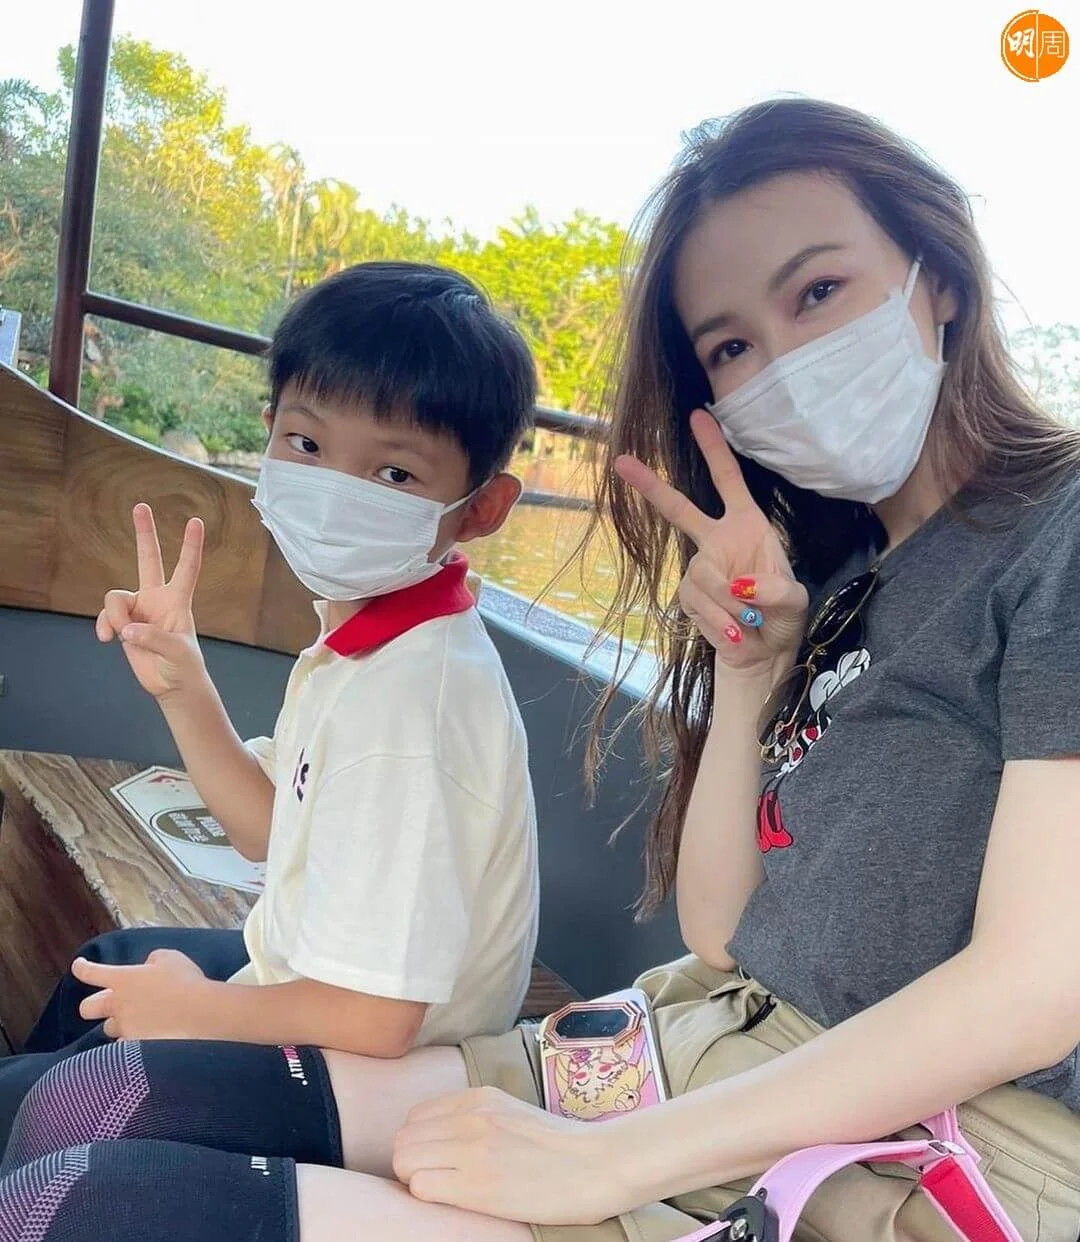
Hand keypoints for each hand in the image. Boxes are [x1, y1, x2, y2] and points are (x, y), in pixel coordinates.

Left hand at [73, 949, 209, 1039]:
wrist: (200, 1012)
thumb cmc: (185, 980)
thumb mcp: (169, 958)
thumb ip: (151, 960)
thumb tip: (147, 968)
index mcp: (122, 979)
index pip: (90, 973)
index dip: (81, 968)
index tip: (80, 965)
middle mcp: (117, 1005)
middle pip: (86, 1008)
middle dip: (95, 1005)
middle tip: (110, 1004)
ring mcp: (126, 1028)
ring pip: (110, 1029)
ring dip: (121, 1024)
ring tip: (141, 1020)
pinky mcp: (136, 1047)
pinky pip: (126, 1047)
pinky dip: (133, 1043)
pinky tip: (148, 1038)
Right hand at [97, 503, 206, 699]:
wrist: (171, 685)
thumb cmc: (184, 667)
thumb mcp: (177, 653)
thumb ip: (154, 637)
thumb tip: (127, 629)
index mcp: (178, 601)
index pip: (187, 568)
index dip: (190, 546)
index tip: (196, 522)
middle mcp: (156, 598)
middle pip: (148, 559)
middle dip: (144, 533)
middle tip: (140, 506)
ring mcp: (138, 609)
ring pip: (116, 597)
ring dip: (114, 615)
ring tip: (122, 636)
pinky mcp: (122, 623)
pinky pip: (106, 616)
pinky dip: (103, 626)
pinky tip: (107, 640)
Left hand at [393, 1086, 635, 1225]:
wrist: (596, 1164)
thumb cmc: (560, 1145)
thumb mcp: (512, 1112)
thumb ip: (476, 1115)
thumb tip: (441, 1135)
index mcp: (479, 1097)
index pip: (415, 1117)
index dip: (419, 1143)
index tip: (434, 1160)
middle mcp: (470, 1117)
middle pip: (403, 1139)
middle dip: (410, 1162)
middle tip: (434, 1179)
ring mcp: (473, 1149)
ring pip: (405, 1161)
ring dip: (416, 1179)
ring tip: (442, 1190)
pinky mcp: (478, 1185)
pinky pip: (422, 1187)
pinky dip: (427, 1196)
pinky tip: (452, 1200)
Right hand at [614, 410, 807, 672]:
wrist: (764, 653)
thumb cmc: (783, 616)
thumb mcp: (794, 601)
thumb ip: (775, 590)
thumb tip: (740, 585)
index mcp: (747, 526)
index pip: (728, 480)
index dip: (714, 449)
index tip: (698, 416)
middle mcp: (718, 541)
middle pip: (679, 509)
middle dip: (651, 486)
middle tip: (621, 461)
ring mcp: (700, 569)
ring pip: (701, 576)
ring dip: (727, 602)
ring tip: (751, 622)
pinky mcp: (689, 598)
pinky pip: (696, 604)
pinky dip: (719, 622)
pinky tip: (736, 634)